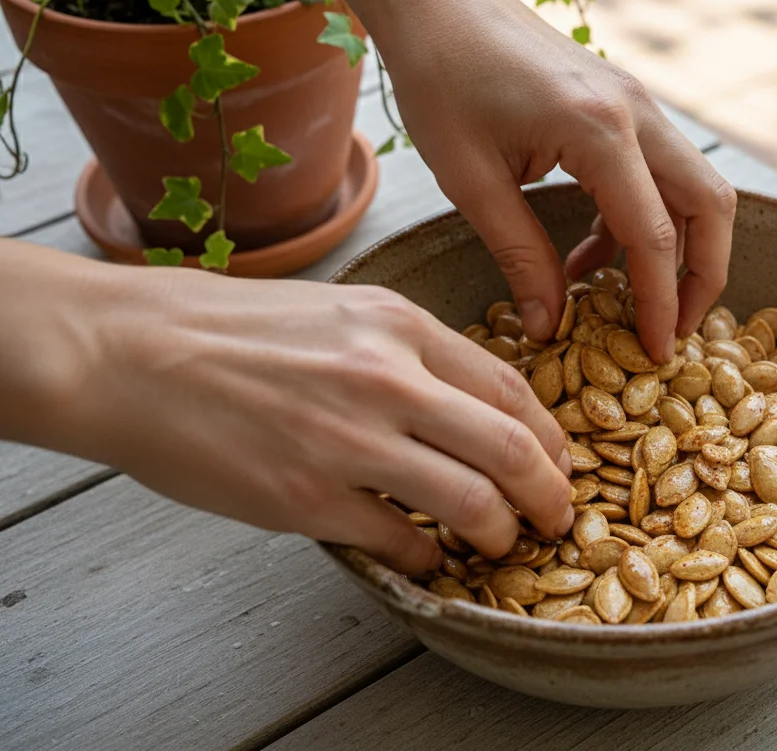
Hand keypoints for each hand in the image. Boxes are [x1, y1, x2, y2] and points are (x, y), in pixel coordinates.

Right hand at [2, 243, 572, 575]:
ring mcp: (349, 441)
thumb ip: (405, 352)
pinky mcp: (307, 497)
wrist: (126, 352)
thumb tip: (465, 403)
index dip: (548, 436)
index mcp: (398, 325)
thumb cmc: (224, 329)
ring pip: (473, 503)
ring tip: (501, 542)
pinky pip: (402, 540)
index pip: (511, 388)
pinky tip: (426, 555)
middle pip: (512, 450)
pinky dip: (428, 556)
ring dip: (501, 533)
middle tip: (559, 517)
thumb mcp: (337, 310)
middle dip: (551, 494)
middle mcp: (387, 379)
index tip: (558, 462)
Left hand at [338, 0, 736, 361]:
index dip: (661, 303)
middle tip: (674, 331)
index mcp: (599, 129)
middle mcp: (636, 112)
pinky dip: (641, 223)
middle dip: (703, 277)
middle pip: (709, 205)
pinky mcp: (624, 105)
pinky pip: (658, 174)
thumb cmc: (441, 78)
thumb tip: (550, 328)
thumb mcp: (470, 180)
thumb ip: (519, 257)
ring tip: (632, 304)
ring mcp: (637, 103)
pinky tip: (591, 259)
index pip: (654, 234)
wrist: (436, 1)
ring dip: (676, 250)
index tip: (656, 353)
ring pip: (694, 188)